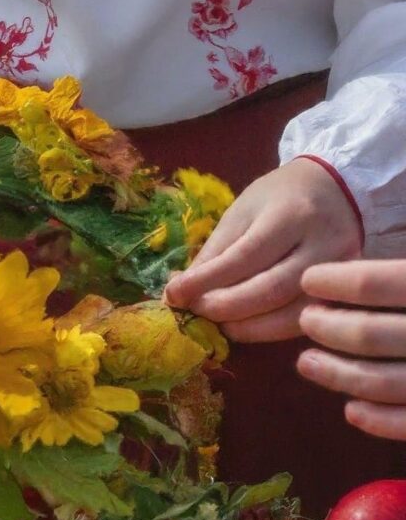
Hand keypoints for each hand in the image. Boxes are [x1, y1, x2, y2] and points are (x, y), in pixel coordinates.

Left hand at [164, 158, 362, 341]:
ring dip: (246, 328)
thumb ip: (213, 253)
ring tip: (219, 325)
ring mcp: (340, 272)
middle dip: (224, 308)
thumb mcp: (241, 213)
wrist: (336, 187)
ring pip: (290, 314)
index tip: (174, 295)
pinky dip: (269, 332)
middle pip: (270, 290)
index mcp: (291, 214)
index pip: (244, 256)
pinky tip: (246, 328)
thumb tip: (177, 294)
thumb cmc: (278, 200)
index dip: (206, 281)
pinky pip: (303, 322)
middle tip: (195, 313)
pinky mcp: (344, 292)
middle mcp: (323, 244)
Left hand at [298, 260, 405, 440]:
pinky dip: (377, 419)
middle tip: (306, 321)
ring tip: (306, 362)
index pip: (380, 282)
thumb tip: (344, 268)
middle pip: (370, 334)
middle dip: (328, 328)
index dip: (337, 281)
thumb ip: (401, 276)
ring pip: (382, 380)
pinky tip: (350, 410)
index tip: (309, 280)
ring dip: (336, 373)